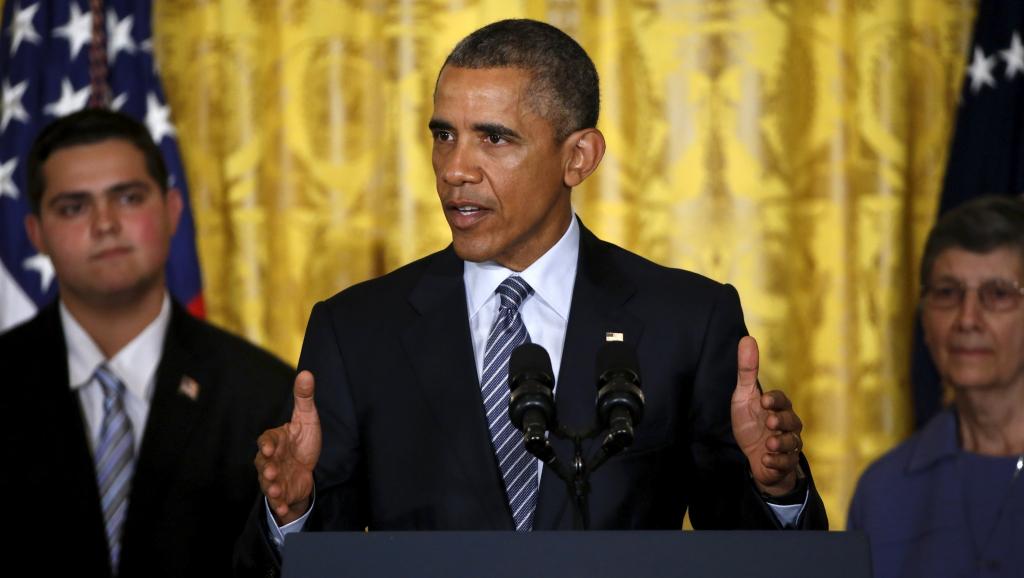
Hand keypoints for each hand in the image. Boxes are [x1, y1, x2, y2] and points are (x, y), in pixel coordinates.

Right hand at [255, 370, 321, 524]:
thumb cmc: (302, 439)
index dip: (266, 444)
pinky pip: (279, 501)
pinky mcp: (283, 493)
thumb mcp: (307, 418)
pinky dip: (281, 506)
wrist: (307, 465)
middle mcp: (270, 460)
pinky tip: (285, 510)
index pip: (266, 440)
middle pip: (263, 464)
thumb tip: (306, 373)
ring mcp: (275, 477)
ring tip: (277, 491)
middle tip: (270, 471)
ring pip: (268, 484)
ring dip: (272, 488)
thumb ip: (304, 398)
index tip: (269, 447)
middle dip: (265, 469)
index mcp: (275, 440)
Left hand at [730, 336, 802, 495]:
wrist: (754, 456)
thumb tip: (747, 339)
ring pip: (793, 443)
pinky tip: (766, 460)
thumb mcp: (744, 397)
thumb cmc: (751, 423)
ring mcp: (787, 445)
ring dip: (781, 444)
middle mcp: (787, 425)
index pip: (782, 400)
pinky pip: (785, 464)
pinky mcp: (784, 464)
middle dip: (782, 421)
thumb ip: (747, 370)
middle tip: (770, 422)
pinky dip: (776, 462)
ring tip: (769, 444)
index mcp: (778, 407)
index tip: (764, 401)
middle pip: (792, 421)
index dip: (775, 400)